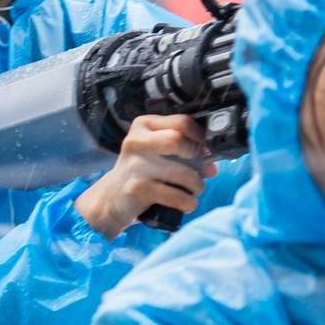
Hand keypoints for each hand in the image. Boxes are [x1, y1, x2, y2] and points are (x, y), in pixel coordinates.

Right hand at [76, 114, 213, 236]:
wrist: (112, 198)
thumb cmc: (141, 172)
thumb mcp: (159, 155)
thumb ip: (185, 154)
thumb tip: (212, 166)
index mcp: (144, 125)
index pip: (182, 122)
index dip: (200, 136)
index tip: (206, 150)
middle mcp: (136, 141)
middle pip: (178, 141)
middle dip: (196, 158)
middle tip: (198, 170)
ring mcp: (135, 165)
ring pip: (182, 172)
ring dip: (196, 185)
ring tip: (195, 190)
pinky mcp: (137, 188)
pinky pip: (175, 195)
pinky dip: (187, 201)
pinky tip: (187, 203)